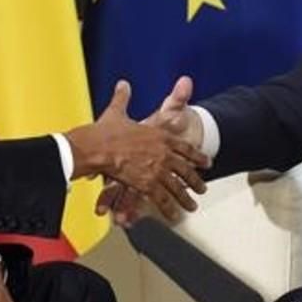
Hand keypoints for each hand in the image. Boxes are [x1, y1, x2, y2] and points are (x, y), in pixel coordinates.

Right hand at [67, 80, 208, 221]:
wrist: (96, 146)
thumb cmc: (106, 130)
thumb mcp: (117, 111)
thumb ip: (123, 97)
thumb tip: (123, 84)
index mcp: (160, 136)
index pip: (185, 147)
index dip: (197, 155)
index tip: (206, 162)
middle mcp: (163, 153)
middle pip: (185, 169)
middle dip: (195, 180)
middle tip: (203, 188)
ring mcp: (156, 170)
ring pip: (177, 187)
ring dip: (185, 197)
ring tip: (193, 206)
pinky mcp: (145, 185)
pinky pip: (160, 199)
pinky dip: (168, 209)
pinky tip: (174, 217)